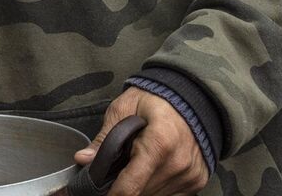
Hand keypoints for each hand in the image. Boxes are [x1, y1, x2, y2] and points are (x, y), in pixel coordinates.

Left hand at [73, 87, 208, 195]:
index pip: (129, 188)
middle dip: (125, 187)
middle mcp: (178, 164)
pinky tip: (154, 171)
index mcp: (159, 144)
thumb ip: (104, 137)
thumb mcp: (124, 108)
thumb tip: (83, 160)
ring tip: (139, 165)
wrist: (192, 96)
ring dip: (142, 187)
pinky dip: (158, 188)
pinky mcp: (198, 181)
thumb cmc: (156, 99)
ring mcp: (190, 175)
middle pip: (140, 194)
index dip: (111, 194)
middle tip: (121, 169)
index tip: (102, 192)